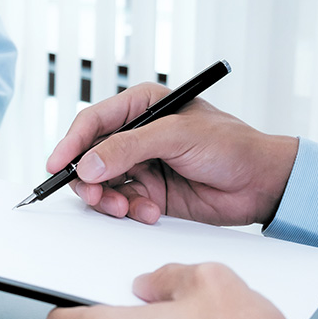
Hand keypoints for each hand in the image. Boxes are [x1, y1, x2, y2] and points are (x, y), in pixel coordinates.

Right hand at [46, 82, 298, 226]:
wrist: (260, 183)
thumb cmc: (231, 145)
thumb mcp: (177, 136)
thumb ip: (129, 147)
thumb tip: (89, 163)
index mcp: (143, 106)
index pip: (94, 122)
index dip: (72, 143)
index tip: (58, 165)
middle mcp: (137, 136)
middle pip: (91, 157)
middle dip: (90, 179)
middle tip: (98, 195)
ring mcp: (143, 166)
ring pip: (103, 184)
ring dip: (111, 199)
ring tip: (129, 208)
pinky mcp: (150, 194)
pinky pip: (123, 204)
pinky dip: (130, 211)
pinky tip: (152, 212)